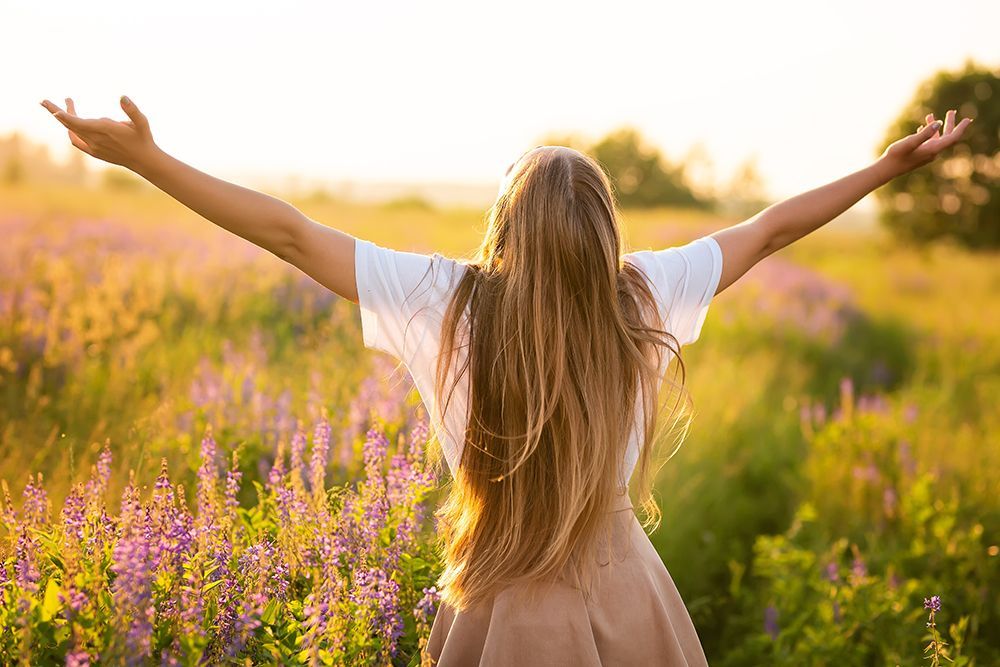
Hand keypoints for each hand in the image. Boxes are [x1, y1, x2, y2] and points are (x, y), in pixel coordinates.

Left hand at [39, 96, 160, 171]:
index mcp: (103, 130)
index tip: (50, 107)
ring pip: (72, 131)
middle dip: (56, 112)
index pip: (75, 122)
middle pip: (69, 124)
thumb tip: (122, 97)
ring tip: (64, 108)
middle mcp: (95, 139)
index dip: (62, 115)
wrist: (144, 161)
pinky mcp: (95, 152)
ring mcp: (93, 147)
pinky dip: (71, 132)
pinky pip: (77, 141)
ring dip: (66, 120)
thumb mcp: (142, 122)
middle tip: (43, 101)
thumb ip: (132, 110)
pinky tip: (70, 127)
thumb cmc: (143, 139)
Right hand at [876, 109, 972, 179]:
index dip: (961, 128)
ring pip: (936, 138)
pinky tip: (921, 127)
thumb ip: (925, 133)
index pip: (952, 138)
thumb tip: (938, 123)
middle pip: (947, 137)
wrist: (886, 169)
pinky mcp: (919, 154)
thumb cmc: (897, 155)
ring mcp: (926, 154)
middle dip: (950, 124)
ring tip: (931, 115)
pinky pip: (928, 141)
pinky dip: (928, 132)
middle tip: (951, 111)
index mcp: (933, 149)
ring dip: (936, 127)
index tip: (968, 119)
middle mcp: (932, 152)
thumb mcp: (910, 142)